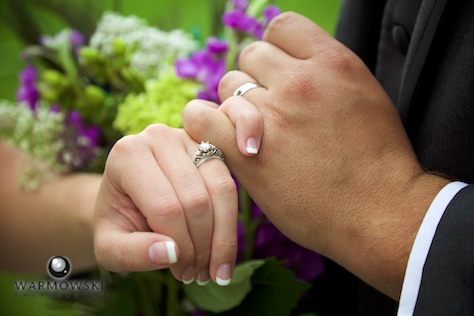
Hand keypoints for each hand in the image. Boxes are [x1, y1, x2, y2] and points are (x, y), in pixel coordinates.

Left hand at [94, 125, 237, 285]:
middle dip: (202, 246)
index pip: (165, 207)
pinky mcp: (210, 146)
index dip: (181, 247)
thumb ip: (131, 254)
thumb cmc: (118, 222)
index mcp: (127, 155)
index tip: (182, 274)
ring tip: (214, 269)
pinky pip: (232, 185)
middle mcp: (159, 137)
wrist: (127, 200)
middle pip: (196, 199)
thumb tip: (170, 254)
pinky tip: (224, 251)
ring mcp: (188, 138)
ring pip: (221, 189)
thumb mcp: (109, 246)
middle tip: (198, 275)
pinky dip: (231, 223)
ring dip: (223, 237)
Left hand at [183, 12, 449, 297]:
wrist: (377, 212)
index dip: (277, 49)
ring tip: (255, 132)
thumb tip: (293, 65)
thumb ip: (327, 74)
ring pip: (227, 86)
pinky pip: (201, 117)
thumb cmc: (377, 160)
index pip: (282, 27)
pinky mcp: (245, 152)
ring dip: (235, 105)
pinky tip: (217, 135)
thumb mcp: (366, 96)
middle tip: (270, 108)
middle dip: (256, 78)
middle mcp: (299, 82)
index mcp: (332, 63)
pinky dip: (203, 122)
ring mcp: (270, 116)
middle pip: (250, 56)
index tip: (280, 71)